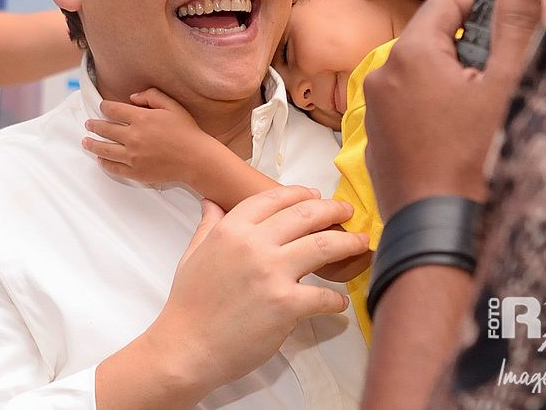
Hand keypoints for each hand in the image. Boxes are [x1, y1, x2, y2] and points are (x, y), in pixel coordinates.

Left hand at [83, 88, 212, 186]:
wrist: (196, 158)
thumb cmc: (186, 131)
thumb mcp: (173, 106)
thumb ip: (152, 96)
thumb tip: (132, 97)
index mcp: (142, 119)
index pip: (113, 110)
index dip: (105, 107)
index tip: (102, 107)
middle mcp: (133, 137)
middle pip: (105, 129)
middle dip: (94, 125)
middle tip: (89, 124)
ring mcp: (132, 156)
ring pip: (103, 149)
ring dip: (92, 144)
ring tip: (86, 142)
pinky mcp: (134, 171)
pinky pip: (112, 167)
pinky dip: (104, 162)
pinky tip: (101, 159)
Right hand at [149, 187, 367, 391]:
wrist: (184, 351)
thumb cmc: (188, 306)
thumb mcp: (192, 256)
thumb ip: (208, 226)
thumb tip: (212, 202)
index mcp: (232, 230)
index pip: (275, 198)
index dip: (301, 194)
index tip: (316, 196)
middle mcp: (254, 245)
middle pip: (307, 214)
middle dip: (333, 209)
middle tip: (347, 211)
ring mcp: (272, 274)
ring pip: (324, 245)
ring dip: (348, 241)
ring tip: (361, 242)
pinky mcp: (286, 304)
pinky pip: (323, 295)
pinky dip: (336, 299)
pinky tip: (340, 302)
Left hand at [363, 0, 543, 218]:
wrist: (440, 233)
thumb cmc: (476, 160)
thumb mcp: (507, 84)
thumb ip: (514, 22)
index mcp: (412, 53)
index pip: (446, 0)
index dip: (482, 8)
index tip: (507, 31)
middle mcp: (383, 75)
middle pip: (433, 38)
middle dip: (468, 50)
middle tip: (499, 82)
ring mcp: (375, 111)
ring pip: (421, 74)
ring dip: (451, 82)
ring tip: (481, 116)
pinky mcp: (378, 140)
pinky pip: (409, 108)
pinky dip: (433, 112)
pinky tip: (459, 140)